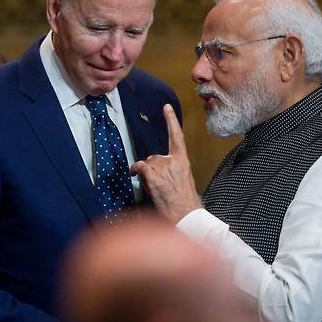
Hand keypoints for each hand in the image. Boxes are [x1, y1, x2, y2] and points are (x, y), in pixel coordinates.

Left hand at [130, 104, 201, 222]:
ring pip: (147, 164)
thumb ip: (173, 171)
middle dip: (152, 169)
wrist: (186, 214)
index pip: (177, 137)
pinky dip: (136, 171)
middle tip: (157, 184)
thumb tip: (159, 172)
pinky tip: (136, 176)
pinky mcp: (154, 174)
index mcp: (183, 161)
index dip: (171, 121)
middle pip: (154, 157)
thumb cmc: (185, 203)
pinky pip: (140, 167)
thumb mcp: (184, 181)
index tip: (166, 107)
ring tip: (155, 189)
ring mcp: (164, 166)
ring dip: (146, 175)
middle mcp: (174, 160)